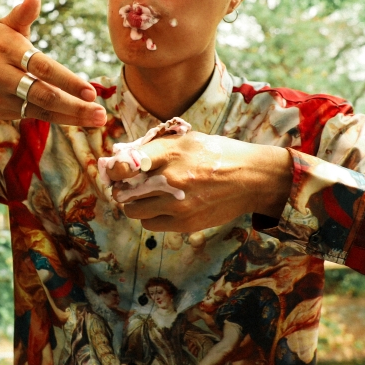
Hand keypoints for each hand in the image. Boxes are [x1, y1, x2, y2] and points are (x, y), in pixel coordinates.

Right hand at [0, 0, 106, 126]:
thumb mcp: (3, 26)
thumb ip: (22, 14)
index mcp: (5, 49)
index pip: (41, 67)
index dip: (67, 81)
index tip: (90, 90)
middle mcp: (0, 74)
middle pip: (41, 93)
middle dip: (73, 106)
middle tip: (100, 114)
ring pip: (40, 109)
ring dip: (71, 116)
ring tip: (97, 120)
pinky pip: (32, 115)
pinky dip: (57, 117)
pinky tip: (78, 119)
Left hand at [108, 131, 291, 232]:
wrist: (250, 178)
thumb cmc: (215, 154)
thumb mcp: (186, 140)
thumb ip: (155, 148)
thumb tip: (120, 156)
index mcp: (171, 152)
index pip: (127, 164)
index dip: (114, 169)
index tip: (114, 170)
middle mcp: (171, 178)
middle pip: (125, 191)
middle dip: (121, 188)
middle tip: (124, 186)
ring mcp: (177, 204)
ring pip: (133, 211)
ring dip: (133, 204)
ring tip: (143, 196)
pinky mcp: (184, 223)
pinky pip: (150, 224)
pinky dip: (149, 216)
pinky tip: (159, 206)